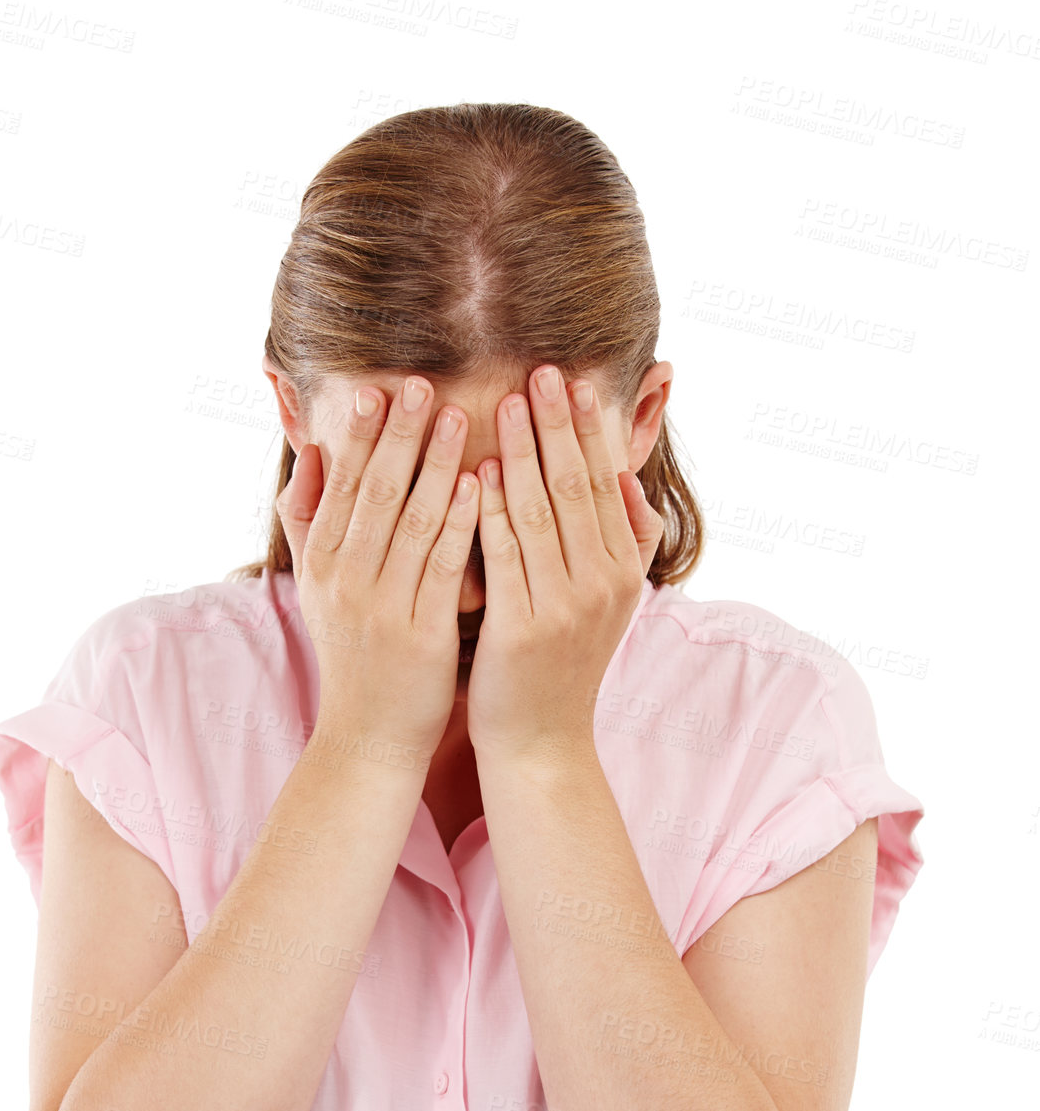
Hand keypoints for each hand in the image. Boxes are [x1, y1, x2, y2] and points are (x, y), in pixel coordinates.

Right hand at [275, 378, 478, 767]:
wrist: (367, 738)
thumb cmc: (354, 656)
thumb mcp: (317, 588)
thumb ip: (311, 520)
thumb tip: (312, 451)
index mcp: (321, 566)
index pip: (340, 486)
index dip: (360, 435)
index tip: (379, 388)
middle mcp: (344, 582)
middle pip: (372, 494)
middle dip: (399, 435)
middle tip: (423, 383)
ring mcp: (381, 609)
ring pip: (409, 523)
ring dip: (435, 466)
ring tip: (461, 416)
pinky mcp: (420, 636)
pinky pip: (441, 568)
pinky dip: (459, 523)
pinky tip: (480, 486)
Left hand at [465, 366, 664, 764]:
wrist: (540, 741)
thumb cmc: (561, 665)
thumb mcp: (610, 605)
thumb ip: (627, 543)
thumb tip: (632, 482)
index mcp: (623, 572)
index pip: (605, 484)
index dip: (589, 430)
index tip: (572, 380)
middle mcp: (602, 585)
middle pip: (577, 487)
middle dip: (557, 424)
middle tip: (539, 369)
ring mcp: (565, 607)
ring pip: (541, 512)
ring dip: (522, 451)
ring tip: (504, 401)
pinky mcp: (523, 629)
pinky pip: (505, 554)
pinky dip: (491, 508)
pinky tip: (478, 470)